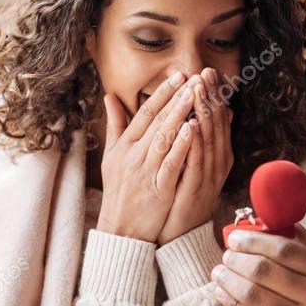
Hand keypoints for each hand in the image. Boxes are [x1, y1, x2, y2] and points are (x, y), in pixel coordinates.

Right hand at [96, 72, 195, 241]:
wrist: (120, 229)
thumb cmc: (119, 191)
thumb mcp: (111, 156)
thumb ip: (115, 126)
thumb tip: (110, 97)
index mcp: (124, 146)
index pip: (144, 113)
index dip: (162, 93)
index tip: (177, 76)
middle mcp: (133, 155)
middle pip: (156, 121)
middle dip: (176, 98)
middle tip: (192, 78)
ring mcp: (145, 171)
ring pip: (165, 137)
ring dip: (180, 114)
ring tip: (195, 95)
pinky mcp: (157, 188)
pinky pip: (171, 162)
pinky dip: (181, 145)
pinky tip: (193, 129)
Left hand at [157, 68, 233, 244]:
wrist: (178, 235)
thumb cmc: (181, 197)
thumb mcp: (193, 163)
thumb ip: (202, 139)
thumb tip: (218, 112)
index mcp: (216, 156)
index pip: (217, 120)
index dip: (213, 95)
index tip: (206, 72)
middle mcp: (216, 164)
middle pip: (216, 125)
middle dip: (210, 97)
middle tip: (205, 72)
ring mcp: (207, 177)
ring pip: (208, 139)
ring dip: (204, 112)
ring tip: (199, 89)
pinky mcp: (195, 190)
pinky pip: (196, 162)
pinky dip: (195, 142)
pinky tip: (192, 124)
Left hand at [210, 226, 305, 305]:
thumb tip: (291, 228)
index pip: (286, 249)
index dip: (255, 240)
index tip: (237, 236)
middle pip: (266, 271)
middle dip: (238, 259)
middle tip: (225, 253)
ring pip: (257, 296)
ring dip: (230, 281)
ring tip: (218, 273)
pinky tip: (225, 297)